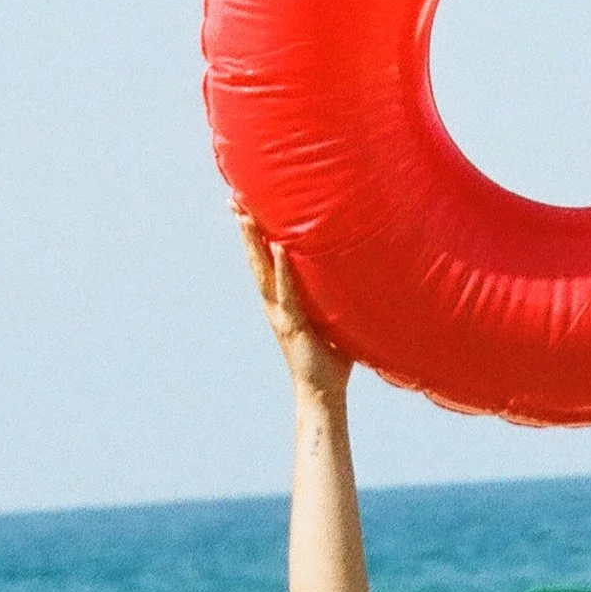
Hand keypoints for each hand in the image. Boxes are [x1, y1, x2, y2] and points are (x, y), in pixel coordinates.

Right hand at [235, 195, 352, 400]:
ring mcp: (281, 314)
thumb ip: (334, 297)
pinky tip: (280, 248)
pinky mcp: (294, 325)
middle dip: (246, 230)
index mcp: (282, 300)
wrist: (322, 392)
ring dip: (255, 244)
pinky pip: (288, 293)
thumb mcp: (332, 318)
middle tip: (234, 199)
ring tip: (247, 216)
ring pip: (263, 272)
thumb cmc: (331, 357)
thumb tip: (356, 273)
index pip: (264, 260)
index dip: (254, 234)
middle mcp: (275, 304)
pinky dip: (284, 271)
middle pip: (255, 259)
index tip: (244, 207)